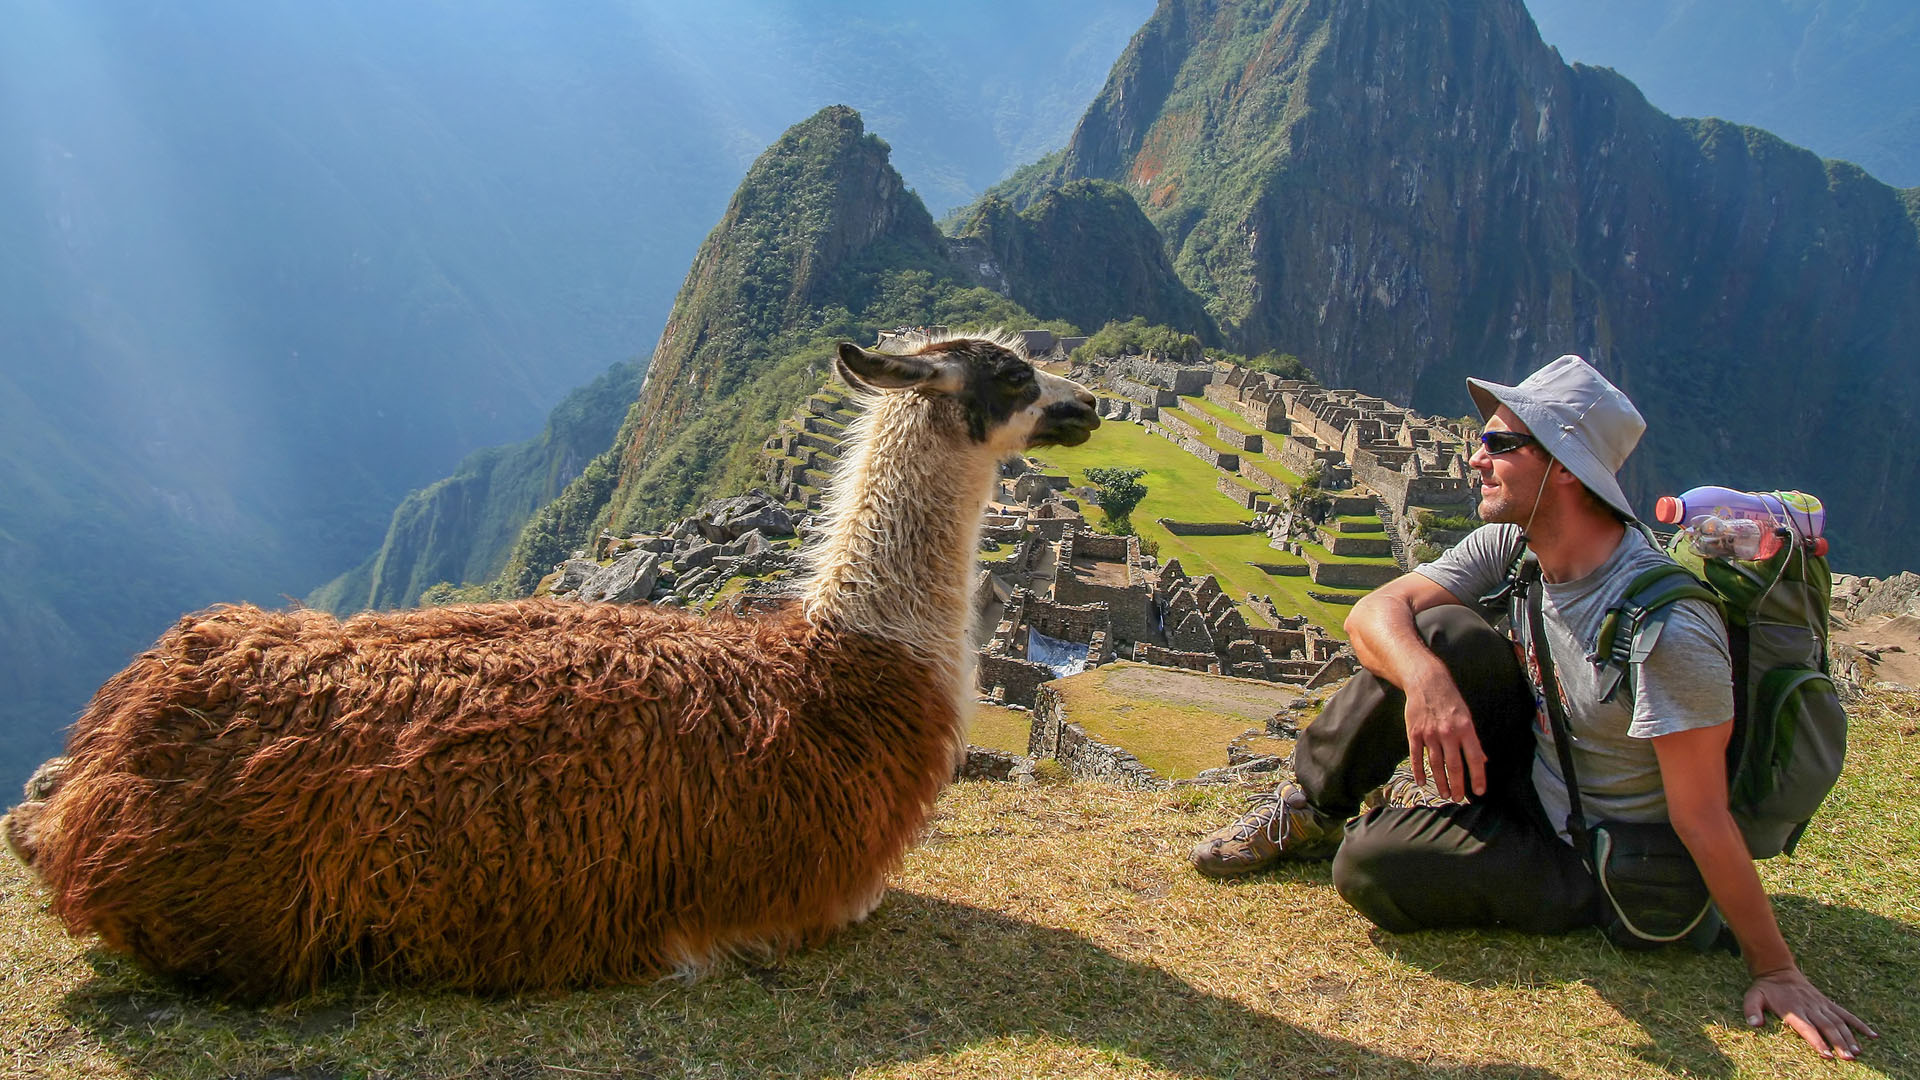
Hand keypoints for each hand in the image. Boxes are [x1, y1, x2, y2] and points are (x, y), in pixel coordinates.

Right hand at [1403, 668, 1486, 801]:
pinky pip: (1416, 756)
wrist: (1426, 682)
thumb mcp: (1467, 716)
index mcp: (1465, 729)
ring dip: (1440, 782)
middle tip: (1458, 799)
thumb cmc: (1450, 700)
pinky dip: (1419, 771)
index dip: (1477, 777)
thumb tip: (1482, 760)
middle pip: (1454, 766)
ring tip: (1444, 794)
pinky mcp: (1414, 733)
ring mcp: (1429, 734)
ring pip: (1436, 764)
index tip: (1478, 791)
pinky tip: (1422, 782)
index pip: (1474, 758)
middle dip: (1457, 786)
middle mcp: (1448, 733)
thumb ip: (1473, 740)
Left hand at [1745, 967, 1877, 1060]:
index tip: (1826, 1054)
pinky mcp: (1827, 1003)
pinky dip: (1860, 1024)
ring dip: (1849, 1037)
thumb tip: (1754, 1024)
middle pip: (1827, 1027)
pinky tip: (1873, 1036)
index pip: (1807, 1028)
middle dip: (1838, 1043)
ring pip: (1838, 1022)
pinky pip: (1846, 1014)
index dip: (1817, 1041)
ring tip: (1857, 1053)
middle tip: (1848, 1058)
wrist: (1777, 970)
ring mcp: (1821, 1005)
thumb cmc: (1765, 989)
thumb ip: (1752, 1010)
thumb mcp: (1753, 997)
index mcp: (1793, 1009)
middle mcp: (1810, 1008)